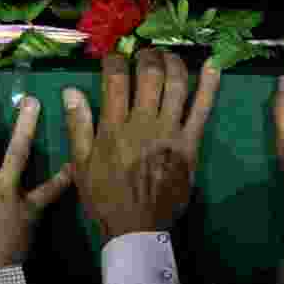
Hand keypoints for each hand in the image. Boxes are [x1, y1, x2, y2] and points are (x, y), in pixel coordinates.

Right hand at [62, 48, 221, 243]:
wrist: (137, 228)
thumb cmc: (105, 197)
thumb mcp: (80, 164)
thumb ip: (77, 125)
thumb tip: (71, 90)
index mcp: (114, 127)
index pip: (115, 79)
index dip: (115, 60)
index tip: (114, 58)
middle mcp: (143, 123)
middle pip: (150, 75)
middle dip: (147, 57)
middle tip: (144, 55)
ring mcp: (170, 132)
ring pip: (176, 85)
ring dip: (174, 63)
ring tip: (168, 56)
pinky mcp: (190, 144)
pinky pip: (202, 110)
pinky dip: (209, 86)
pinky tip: (213, 66)